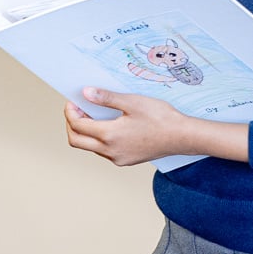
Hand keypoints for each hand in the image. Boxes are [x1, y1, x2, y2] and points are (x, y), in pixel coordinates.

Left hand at [64, 87, 191, 165]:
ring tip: (92, 114)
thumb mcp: (132, 102)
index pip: (78, 127)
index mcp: (110, 136)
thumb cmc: (161, 118)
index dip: (70, 113)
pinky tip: (108, 124)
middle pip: (77, 141)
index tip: (72, 101)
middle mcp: (111, 152)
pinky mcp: (126, 160)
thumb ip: (106, 98)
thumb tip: (86, 93)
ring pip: (90, 147)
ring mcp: (118, 158)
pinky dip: (98, 138)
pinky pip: (103, 151)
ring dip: (85, 132)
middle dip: (72, 124)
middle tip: (76, 109)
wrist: (182, 137)